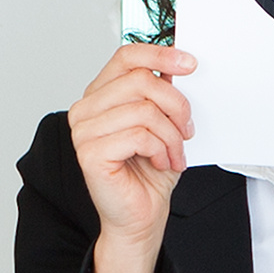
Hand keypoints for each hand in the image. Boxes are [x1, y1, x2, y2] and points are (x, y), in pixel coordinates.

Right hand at [66, 43, 194, 272]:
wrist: (141, 218)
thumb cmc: (149, 174)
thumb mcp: (163, 124)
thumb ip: (163, 93)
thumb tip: (179, 64)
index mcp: (100, 95)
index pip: (126, 56)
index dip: (160, 54)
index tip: (190, 63)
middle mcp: (85, 109)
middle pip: (140, 80)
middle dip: (175, 104)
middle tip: (187, 129)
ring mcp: (83, 131)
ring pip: (144, 109)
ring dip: (171, 134)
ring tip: (174, 154)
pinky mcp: (90, 153)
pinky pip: (139, 135)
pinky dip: (161, 150)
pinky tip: (161, 163)